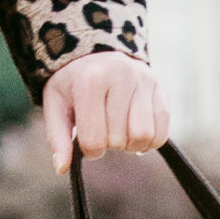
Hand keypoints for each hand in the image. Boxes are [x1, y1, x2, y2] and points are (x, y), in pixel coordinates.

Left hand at [41, 50, 169, 172]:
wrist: (95, 50)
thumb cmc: (72, 83)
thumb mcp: (56, 105)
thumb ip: (57, 137)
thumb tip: (62, 168)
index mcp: (90, 81)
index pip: (94, 140)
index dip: (89, 150)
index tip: (86, 140)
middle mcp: (120, 77)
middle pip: (119, 140)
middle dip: (109, 145)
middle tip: (103, 132)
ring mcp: (143, 81)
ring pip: (144, 136)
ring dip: (131, 145)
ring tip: (120, 133)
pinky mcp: (159, 88)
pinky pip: (162, 130)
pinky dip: (150, 141)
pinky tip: (136, 133)